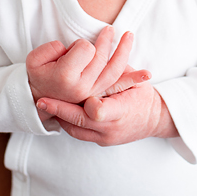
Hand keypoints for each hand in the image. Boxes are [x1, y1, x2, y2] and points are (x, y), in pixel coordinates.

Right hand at [26, 27, 149, 110]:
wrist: (38, 100)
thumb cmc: (37, 76)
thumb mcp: (34, 60)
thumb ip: (51, 49)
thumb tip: (69, 48)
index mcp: (67, 77)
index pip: (85, 49)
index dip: (80, 44)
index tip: (71, 49)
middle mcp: (82, 87)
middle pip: (101, 57)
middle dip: (105, 41)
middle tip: (109, 30)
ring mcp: (92, 93)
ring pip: (114, 70)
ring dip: (124, 52)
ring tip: (130, 36)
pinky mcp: (99, 96)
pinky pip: (117, 87)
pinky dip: (132, 79)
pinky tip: (146, 75)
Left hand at [37, 80, 177, 145]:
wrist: (153, 120)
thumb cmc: (142, 95)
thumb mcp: (134, 80)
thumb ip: (116, 72)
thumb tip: (97, 54)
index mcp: (122, 109)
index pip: (101, 110)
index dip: (88, 104)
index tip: (74, 95)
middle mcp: (112, 127)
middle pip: (82, 121)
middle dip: (60, 110)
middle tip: (42, 100)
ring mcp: (106, 137)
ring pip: (76, 130)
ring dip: (60, 116)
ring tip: (45, 104)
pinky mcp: (101, 142)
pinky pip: (79, 134)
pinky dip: (68, 123)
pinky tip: (58, 112)